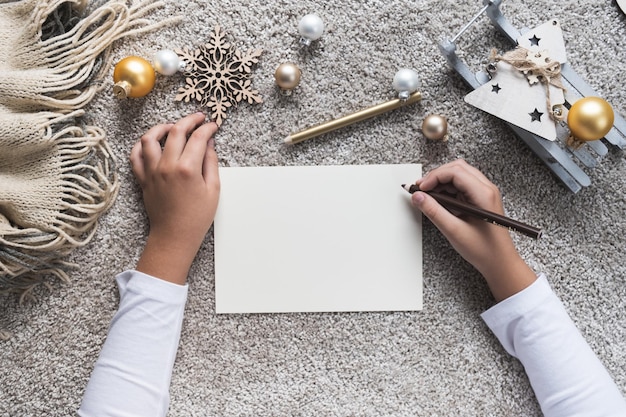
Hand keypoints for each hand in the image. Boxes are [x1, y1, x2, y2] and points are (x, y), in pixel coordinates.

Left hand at [130, 112, 219, 284]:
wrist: (175, 235)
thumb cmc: (197, 217)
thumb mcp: (213, 189)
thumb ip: (211, 162)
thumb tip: (209, 143)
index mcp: (187, 169)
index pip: (198, 138)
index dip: (208, 128)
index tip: (213, 125)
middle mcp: (167, 166)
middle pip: (176, 131)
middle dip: (189, 120)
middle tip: (199, 119)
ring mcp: (152, 171)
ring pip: (150, 138)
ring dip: (162, 127)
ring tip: (173, 127)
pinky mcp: (143, 178)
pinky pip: (135, 155)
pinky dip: (142, 144)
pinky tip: (153, 142)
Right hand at [411, 160, 535, 300]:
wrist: (500, 263)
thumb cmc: (485, 250)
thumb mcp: (454, 231)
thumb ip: (434, 211)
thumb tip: (418, 197)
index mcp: (483, 194)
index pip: (455, 172)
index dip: (433, 177)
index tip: (420, 188)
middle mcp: (486, 189)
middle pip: (457, 168)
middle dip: (436, 176)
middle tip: (421, 189)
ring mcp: (485, 193)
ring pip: (459, 175)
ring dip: (441, 182)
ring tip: (428, 196)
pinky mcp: (480, 199)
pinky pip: (462, 186)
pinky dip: (447, 189)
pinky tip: (439, 201)